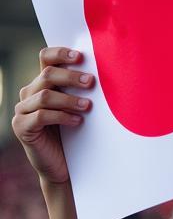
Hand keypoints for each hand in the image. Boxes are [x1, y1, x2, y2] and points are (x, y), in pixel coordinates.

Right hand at [12, 47, 94, 185]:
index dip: (60, 53)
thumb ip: (82, 91)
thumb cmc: (74, 134)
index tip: (81, 57)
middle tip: (91, 82)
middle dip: (71, 76)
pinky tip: (77, 121)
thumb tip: (104, 74)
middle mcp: (29, 93)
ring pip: (45, 95)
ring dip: (69, 99)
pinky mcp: (22, 127)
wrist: (62, 165)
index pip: (45, 58)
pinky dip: (61, 116)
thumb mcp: (79, 108)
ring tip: (88, 106)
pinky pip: (40, 116)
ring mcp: (22, 110)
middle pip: (48, 74)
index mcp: (43, 83)